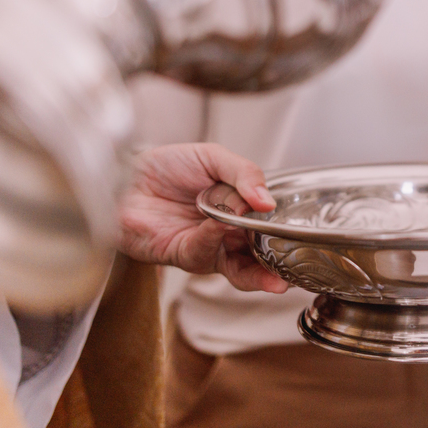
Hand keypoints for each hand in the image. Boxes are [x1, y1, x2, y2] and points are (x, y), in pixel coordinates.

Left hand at [118, 143, 287, 292]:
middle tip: (294, 268)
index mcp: (240, 211)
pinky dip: (215, 238)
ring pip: (239, 268)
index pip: (270, 228)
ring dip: (258, 270)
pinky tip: (219, 224)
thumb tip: (268, 201)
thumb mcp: (213, 157)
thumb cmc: (167, 166)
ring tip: (273, 265)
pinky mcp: (183, 255)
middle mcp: (227, 234)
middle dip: (278, 267)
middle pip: (260, 258)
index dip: (285, 235)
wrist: (126, 174)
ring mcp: (207, 248)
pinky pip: (205, 252)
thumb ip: (245, 174)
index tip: (301, 238)